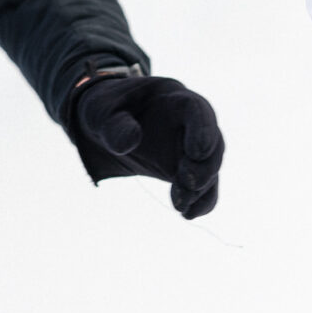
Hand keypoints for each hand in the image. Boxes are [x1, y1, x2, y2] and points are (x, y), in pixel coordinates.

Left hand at [69, 75, 222, 218]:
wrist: (106, 124)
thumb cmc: (106, 109)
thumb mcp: (100, 110)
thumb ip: (113, 124)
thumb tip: (131, 142)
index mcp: (172, 98)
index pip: (198, 109)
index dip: (202, 130)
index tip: (196, 153)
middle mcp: (190, 122)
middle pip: (211, 143)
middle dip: (203, 166)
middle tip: (187, 184)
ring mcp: (190, 146)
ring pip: (209, 168)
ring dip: (200, 189)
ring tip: (181, 206)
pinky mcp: (187, 168)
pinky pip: (203, 187)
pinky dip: (200, 202)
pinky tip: (188, 214)